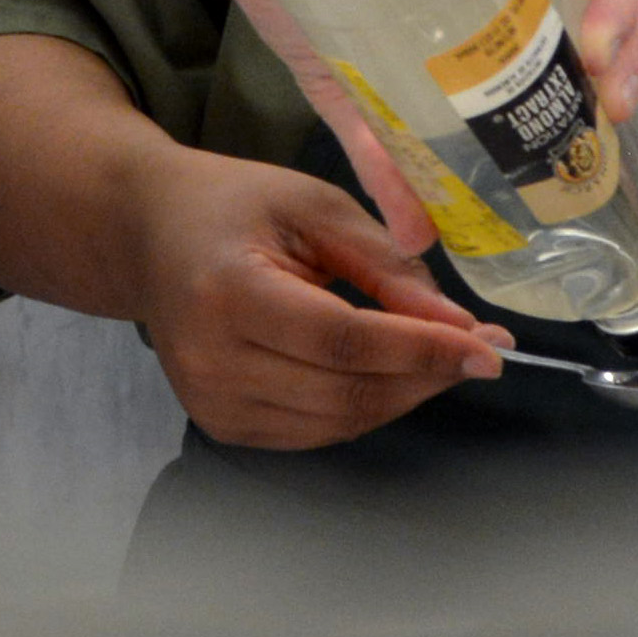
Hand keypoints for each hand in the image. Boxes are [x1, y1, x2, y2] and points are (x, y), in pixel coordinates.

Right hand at [130, 145, 509, 450]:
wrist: (148, 234)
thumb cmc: (235, 204)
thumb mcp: (315, 207)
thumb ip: (386, 266)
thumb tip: (460, 327)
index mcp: (228, 291)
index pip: (342, 342)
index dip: (422, 351)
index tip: (489, 348)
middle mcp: (211, 361)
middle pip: (345, 394)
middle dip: (426, 376)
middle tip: (482, 351)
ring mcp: (211, 404)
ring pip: (338, 424)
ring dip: (403, 396)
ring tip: (442, 358)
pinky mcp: (221, 425)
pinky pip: (316, 432)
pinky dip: (365, 407)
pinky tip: (389, 372)